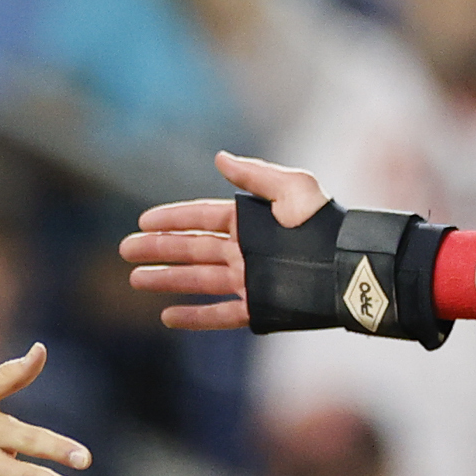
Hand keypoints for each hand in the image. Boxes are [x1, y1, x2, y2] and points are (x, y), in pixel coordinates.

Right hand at [118, 151, 331, 327]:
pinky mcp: (260, 307)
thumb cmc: (324, 221)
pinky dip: (194, 317)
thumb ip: (253, 175)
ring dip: (167, 280)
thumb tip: (219, 158)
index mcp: (250, 220)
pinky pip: (220, 314)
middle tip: (125, 250)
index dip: (171, 218)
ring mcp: (250, 280)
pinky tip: (168, 316)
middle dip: (158, 249)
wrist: (349, 265)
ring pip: (198, 280)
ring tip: (136, 280)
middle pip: (192, 249)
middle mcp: (245, 250)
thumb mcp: (291, 188)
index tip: (142, 222)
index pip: (201, 217)